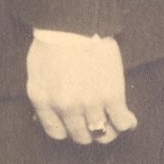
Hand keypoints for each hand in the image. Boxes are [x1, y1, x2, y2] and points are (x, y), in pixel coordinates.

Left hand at [25, 28, 135, 146]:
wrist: (72, 27)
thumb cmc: (52, 46)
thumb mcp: (35, 75)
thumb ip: (42, 98)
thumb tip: (49, 115)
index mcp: (44, 102)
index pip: (57, 133)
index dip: (68, 131)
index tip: (75, 126)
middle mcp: (65, 107)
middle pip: (80, 136)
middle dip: (87, 133)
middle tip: (94, 124)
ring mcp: (89, 104)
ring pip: (102, 134)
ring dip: (108, 132)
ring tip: (112, 124)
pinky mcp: (111, 95)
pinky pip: (122, 121)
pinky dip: (127, 124)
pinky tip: (127, 120)